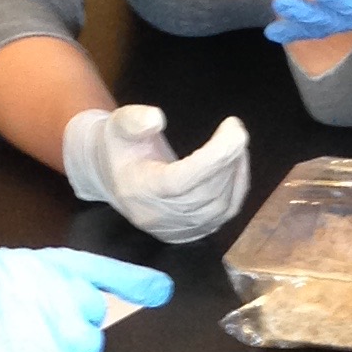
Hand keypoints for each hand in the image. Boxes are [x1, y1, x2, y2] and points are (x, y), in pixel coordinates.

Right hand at [0, 248, 173, 351]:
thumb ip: (28, 280)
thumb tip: (45, 296)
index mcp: (42, 265)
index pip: (100, 272)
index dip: (134, 281)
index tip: (160, 291)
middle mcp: (58, 296)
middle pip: (92, 318)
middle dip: (72, 326)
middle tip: (34, 330)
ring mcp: (54, 334)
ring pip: (84, 351)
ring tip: (22, 349)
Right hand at [62, 104, 250, 239]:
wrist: (113, 176)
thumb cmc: (120, 146)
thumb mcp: (118, 124)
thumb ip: (135, 119)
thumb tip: (157, 119)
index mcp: (138, 189)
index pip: (180, 180)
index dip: (213, 157)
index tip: (233, 129)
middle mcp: (157, 216)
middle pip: (204, 194)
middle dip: (227, 159)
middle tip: (235, 129)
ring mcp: (176, 229)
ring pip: (219, 206)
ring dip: (235, 171)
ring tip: (235, 142)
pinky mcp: (190, 233)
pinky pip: (224, 214)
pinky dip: (237, 187)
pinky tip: (237, 163)